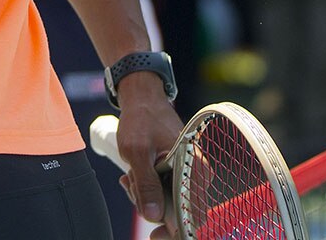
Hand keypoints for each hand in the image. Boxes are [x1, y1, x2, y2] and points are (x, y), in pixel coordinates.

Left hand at [113, 74, 183, 237]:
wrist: (142, 100)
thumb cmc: (141, 119)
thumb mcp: (136, 150)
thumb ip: (145, 183)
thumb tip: (153, 217)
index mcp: (195, 171)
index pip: (193, 216)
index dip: (174, 231)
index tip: (153, 235)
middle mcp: (197, 177)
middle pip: (176, 214)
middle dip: (149, 206)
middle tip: (129, 185)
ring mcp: (186, 178)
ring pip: (164, 205)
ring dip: (143, 196)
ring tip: (129, 175)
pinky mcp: (175, 177)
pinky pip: (160, 194)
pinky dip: (143, 190)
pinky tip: (130, 177)